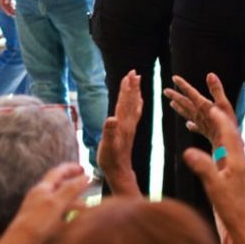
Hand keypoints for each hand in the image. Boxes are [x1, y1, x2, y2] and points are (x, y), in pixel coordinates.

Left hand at [0, 163, 88, 243]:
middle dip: (74, 182)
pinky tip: (75, 216)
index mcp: (42, 188)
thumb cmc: (36, 222)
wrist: (21, 243)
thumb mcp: (57, 202)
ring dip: (73, 198)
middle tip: (87, 182)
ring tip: (86, 202)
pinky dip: (69, 211)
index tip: (84, 168)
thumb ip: (72, 188)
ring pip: (60, 199)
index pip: (58, 171)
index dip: (71, 168)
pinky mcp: (41, 221)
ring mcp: (40, 209)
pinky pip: (58, 212)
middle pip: (59, 184)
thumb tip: (87, 176)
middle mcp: (40, 196)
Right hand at [97, 70, 142, 196]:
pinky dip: (136, 104)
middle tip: (134, 72)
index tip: (130, 75)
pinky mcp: (128, 131)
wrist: (119, 171)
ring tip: (137, 81)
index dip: (127, 88)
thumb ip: (109, 132)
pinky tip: (138, 100)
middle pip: (131, 100)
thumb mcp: (107, 146)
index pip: (125, 102)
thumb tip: (111, 118)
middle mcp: (128, 123)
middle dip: (132, 86)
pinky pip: (134, 113)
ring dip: (134, 92)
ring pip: (133, 105)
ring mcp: (129, 126)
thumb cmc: (110, 160)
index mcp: (123, 123)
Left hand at [164, 73, 235, 145]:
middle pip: (184, 103)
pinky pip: (194, 127)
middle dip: (175, 96)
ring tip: (171, 104)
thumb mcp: (224, 104)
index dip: (182, 84)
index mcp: (202, 105)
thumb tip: (210, 75)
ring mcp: (199, 123)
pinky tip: (188, 125)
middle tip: (165, 91)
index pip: (190, 92)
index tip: (174, 78)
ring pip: (186, 113)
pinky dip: (190, 125)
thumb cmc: (226, 123)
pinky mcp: (203, 131)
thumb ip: (216, 90)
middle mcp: (198, 114)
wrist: (225, 143)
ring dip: (179, 108)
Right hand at [182, 106, 244, 243]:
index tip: (210, 103)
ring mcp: (239, 163)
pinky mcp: (236, 170)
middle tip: (213, 100)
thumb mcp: (214, 187)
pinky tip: (212, 139)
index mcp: (237, 159)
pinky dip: (219, 139)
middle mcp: (240, 157)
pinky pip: (228, 148)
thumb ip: (203, 168)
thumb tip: (188, 151)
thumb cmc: (231, 206)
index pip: (228, 132)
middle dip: (222, 115)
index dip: (219, 117)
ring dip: (220, 125)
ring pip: (230, 139)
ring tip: (212, 114)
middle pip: (231, 131)